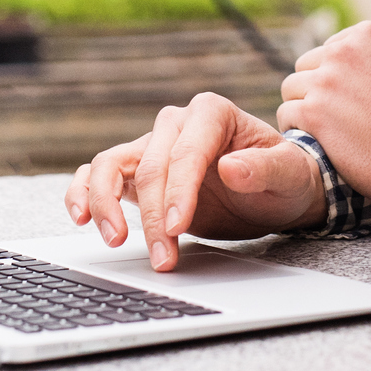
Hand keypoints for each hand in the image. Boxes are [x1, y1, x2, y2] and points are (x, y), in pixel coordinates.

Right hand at [66, 93, 323, 271]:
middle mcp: (176, 123)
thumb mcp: (289, 175)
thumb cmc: (285, 179)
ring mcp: (152, 146)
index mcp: (211, 112)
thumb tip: (233, 166)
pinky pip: (99, 176)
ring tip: (114, 238)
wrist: (277, 193)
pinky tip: (82, 216)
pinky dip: (84, 193)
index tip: (178, 227)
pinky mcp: (138, 173)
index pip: (185, 152)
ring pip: (110, 165)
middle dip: (153, 217)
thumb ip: (265, 168)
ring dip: (106, 204)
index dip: (178, 191)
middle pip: (149, 167)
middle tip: (163, 257)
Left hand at [275, 21, 370, 212]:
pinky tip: (318, 144)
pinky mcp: (314, 112)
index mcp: (368, 34)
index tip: (350, 103)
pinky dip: (297, 131)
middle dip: (316, 92)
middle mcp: (344, 50)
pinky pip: (287, 116)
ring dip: (304, 111)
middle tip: (335, 121)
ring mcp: (327, 80)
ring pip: (291, 90)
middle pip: (305, 67)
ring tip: (325, 133)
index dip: (336, 80)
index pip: (329, 51)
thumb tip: (356, 63)